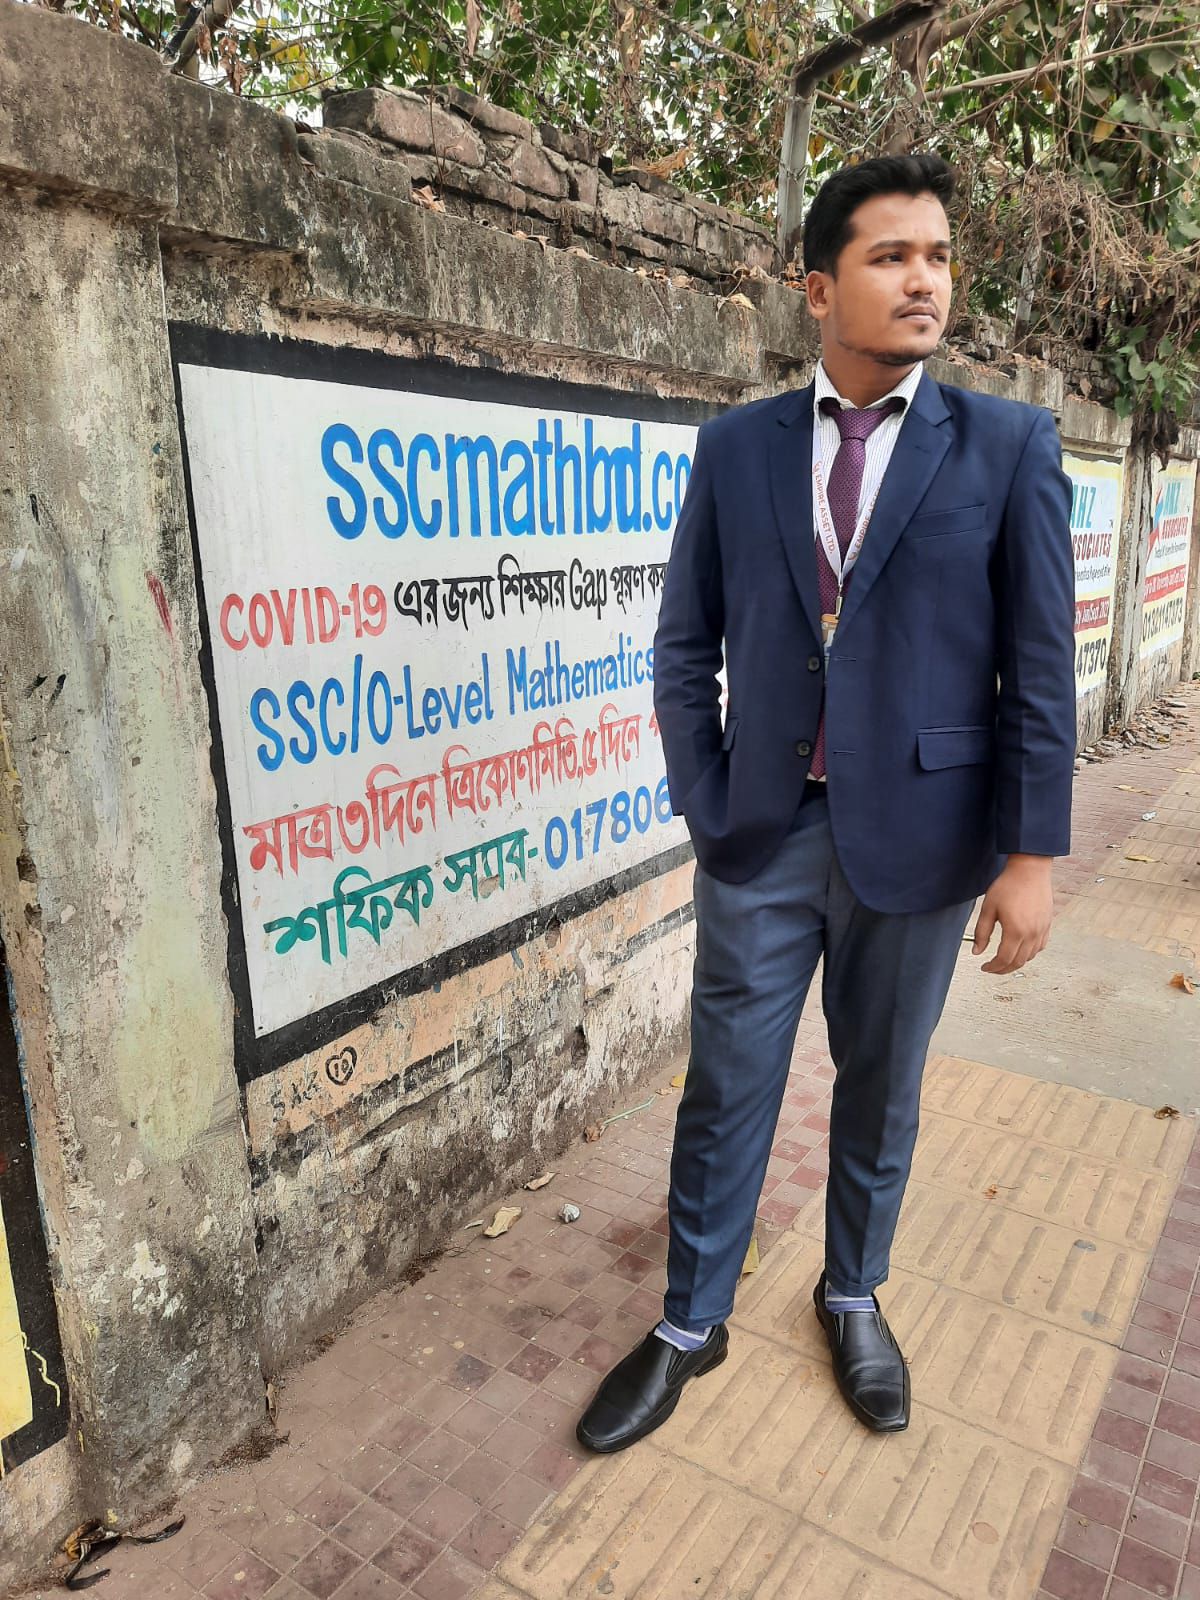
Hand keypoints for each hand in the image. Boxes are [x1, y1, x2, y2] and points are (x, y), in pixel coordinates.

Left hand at [972, 854, 1054, 974]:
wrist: (1030, 870)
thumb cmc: (1008, 885)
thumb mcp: (988, 908)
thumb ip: (982, 932)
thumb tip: (976, 951)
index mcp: (1015, 931)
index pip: (1004, 959)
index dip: (993, 967)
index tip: (984, 967)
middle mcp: (1031, 934)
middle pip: (1018, 962)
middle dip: (1003, 969)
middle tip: (992, 968)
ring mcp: (1042, 930)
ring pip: (1030, 957)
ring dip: (1016, 962)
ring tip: (1004, 960)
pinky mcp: (1047, 925)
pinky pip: (1040, 947)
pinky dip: (1029, 953)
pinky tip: (1020, 950)